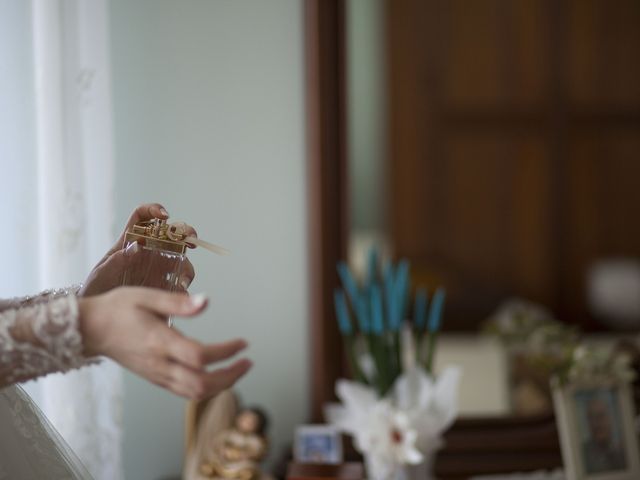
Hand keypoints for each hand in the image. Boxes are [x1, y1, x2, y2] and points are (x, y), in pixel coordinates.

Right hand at [78, 287, 251, 398]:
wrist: (90, 328)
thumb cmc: (117, 308)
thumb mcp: (146, 296)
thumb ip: (178, 303)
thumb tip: (207, 301)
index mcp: (158, 342)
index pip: (199, 356)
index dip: (226, 352)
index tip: (243, 343)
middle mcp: (159, 364)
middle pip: (201, 384)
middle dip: (230, 376)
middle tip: (248, 361)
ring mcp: (157, 375)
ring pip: (194, 393)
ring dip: (222, 384)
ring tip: (239, 368)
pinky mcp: (155, 378)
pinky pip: (185, 392)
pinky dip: (206, 388)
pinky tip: (217, 375)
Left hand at [80, 203, 197, 296]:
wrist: (100, 316)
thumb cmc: (97, 290)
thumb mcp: (101, 274)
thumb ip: (115, 260)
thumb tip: (135, 246)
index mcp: (130, 241)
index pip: (142, 217)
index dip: (154, 210)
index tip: (164, 216)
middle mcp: (149, 250)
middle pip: (171, 233)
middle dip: (185, 231)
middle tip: (190, 239)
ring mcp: (159, 267)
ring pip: (180, 257)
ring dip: (186, 265)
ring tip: (182, 280)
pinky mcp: (165, 284)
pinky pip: (180, 281)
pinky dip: (184, 286)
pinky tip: (180, 293)